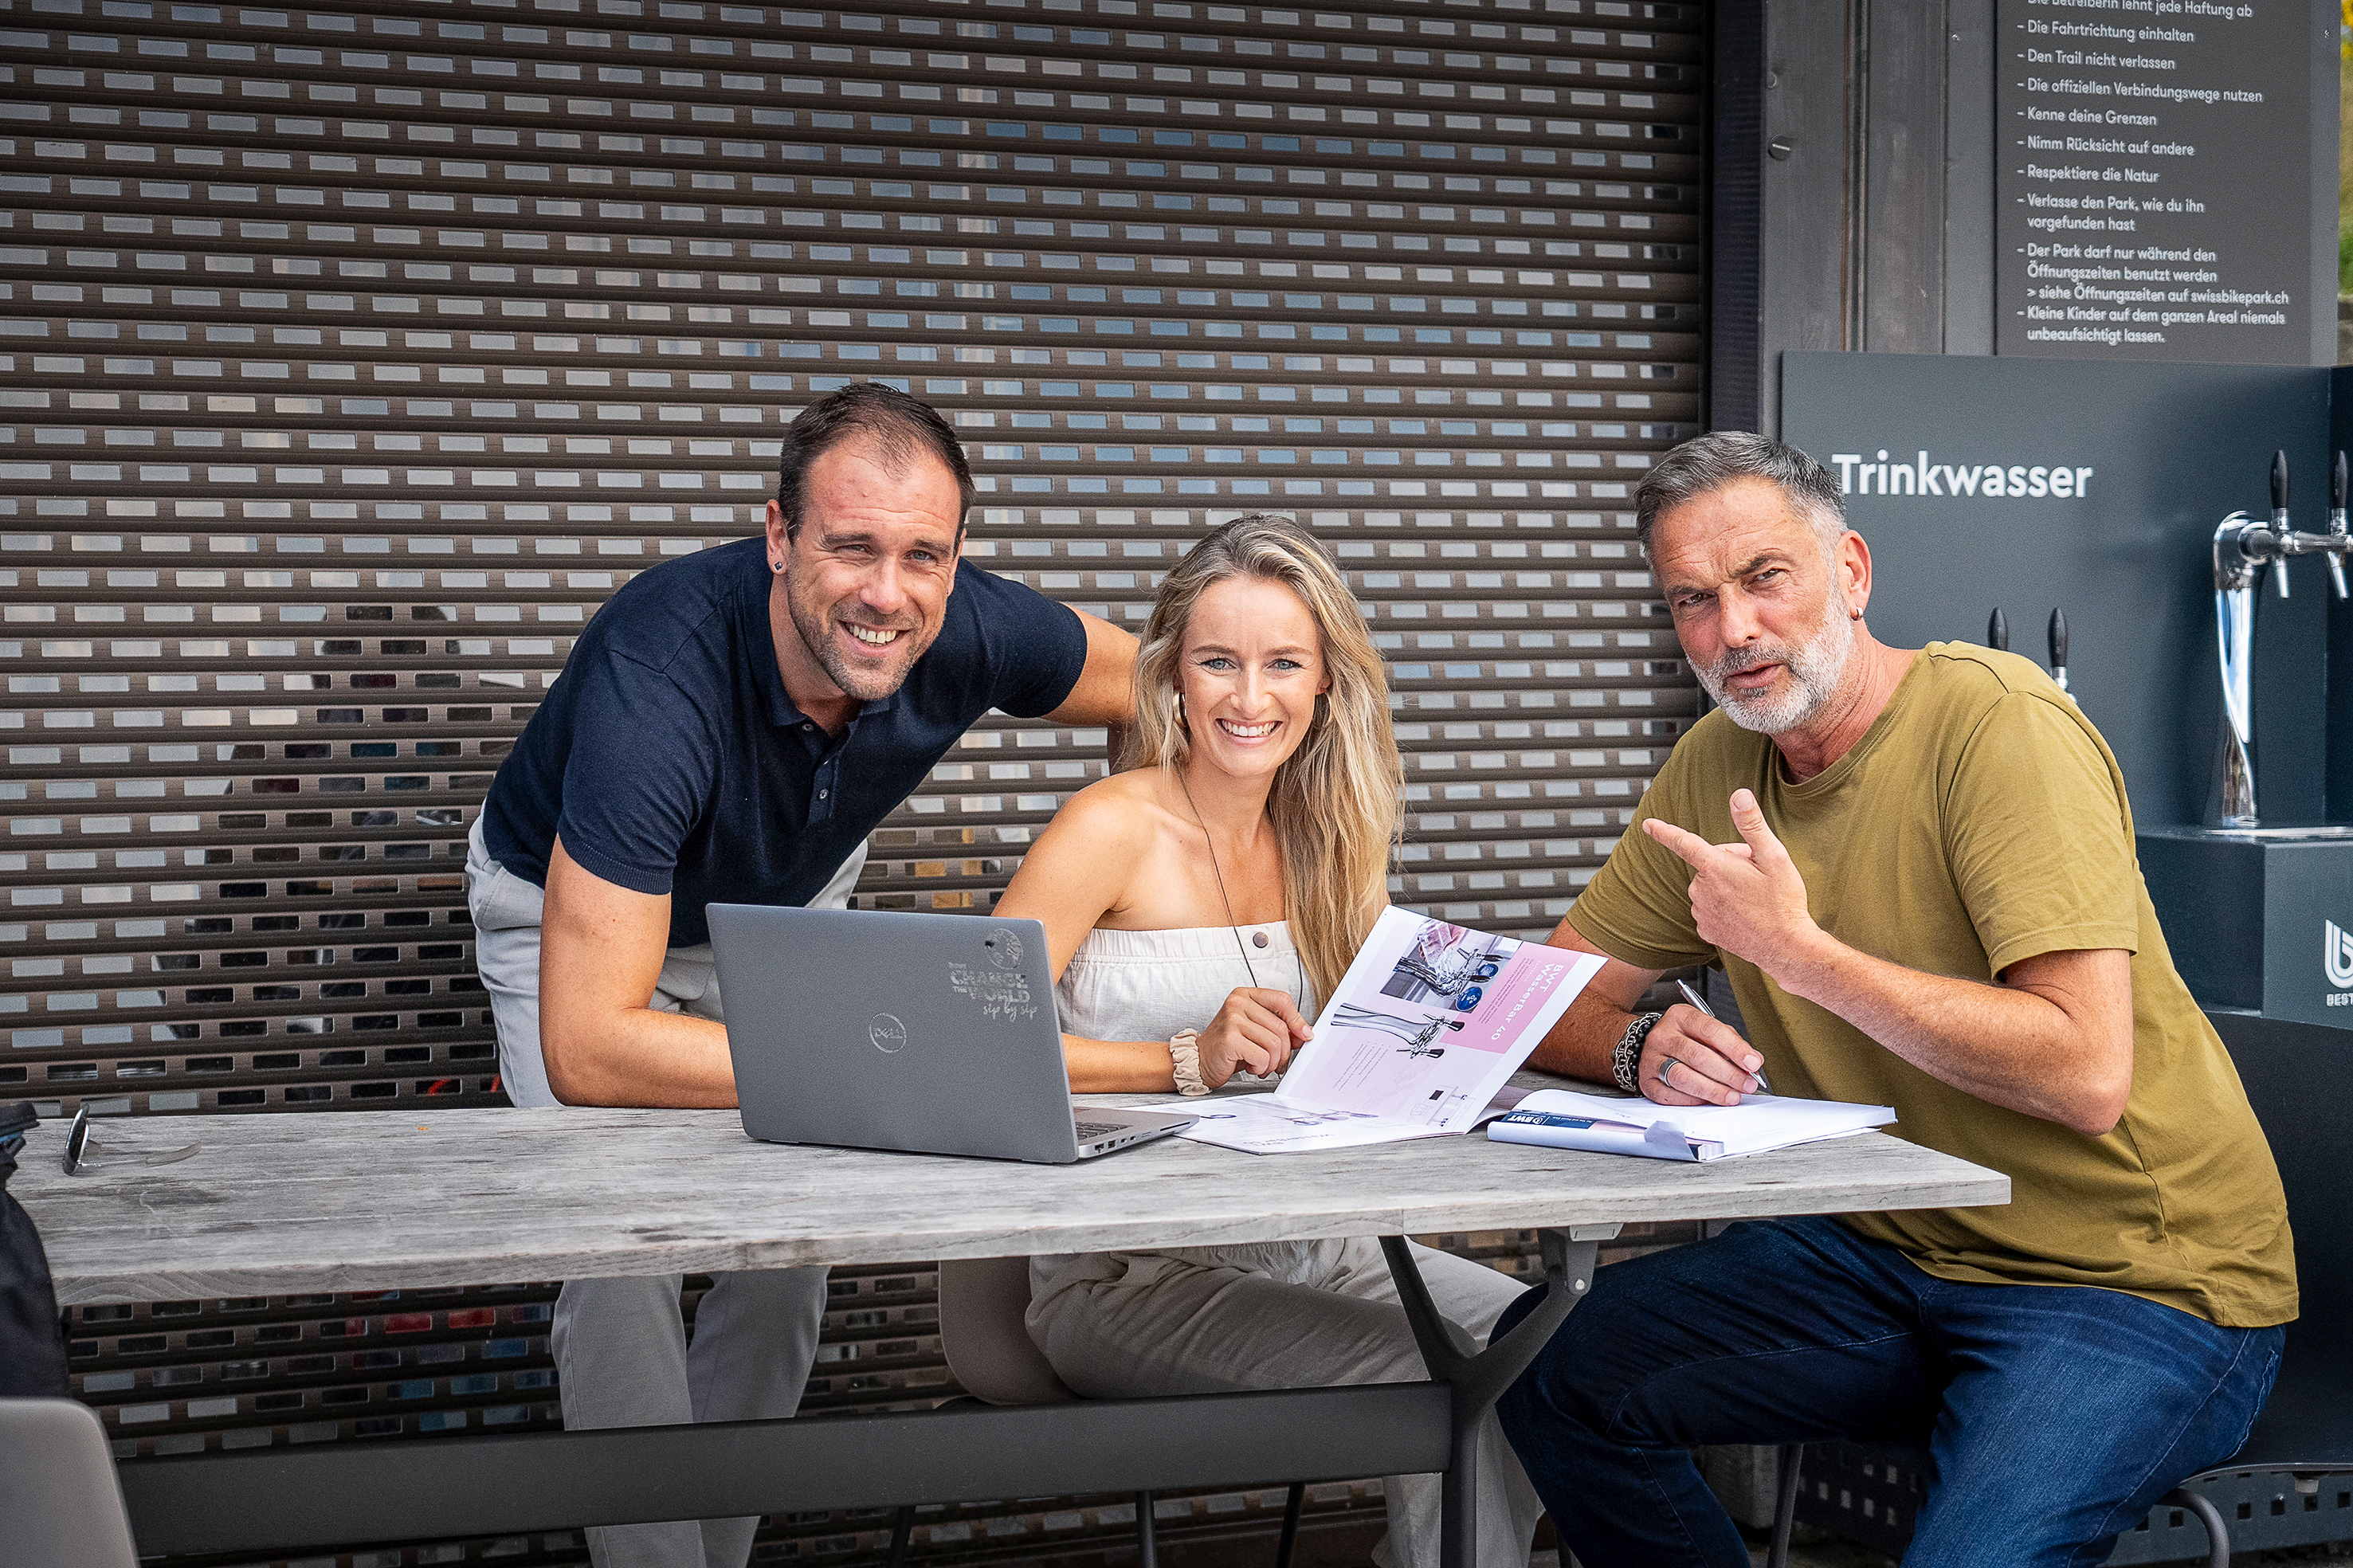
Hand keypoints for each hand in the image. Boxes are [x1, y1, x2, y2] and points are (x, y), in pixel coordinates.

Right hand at [1197, 987, 1313, 1086]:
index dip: (1297, 1019)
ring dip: (1272, 1062)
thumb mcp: (1256, 1031)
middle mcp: (1237, 1003)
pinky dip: (1261, 1067)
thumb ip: (1279, 1028)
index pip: (1282, 1000)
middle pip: (1281, 1027)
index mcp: (1245, 995)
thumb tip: (1305, 1032)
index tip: (1304, 1034)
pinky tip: (1252, 1066)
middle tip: (1277, 1061)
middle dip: (1284, 1051)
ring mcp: (1232, 1019)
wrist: (1200, 1060)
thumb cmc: (1228, 1045)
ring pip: (1274, 1043)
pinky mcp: (1230, 1038)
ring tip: (1262, 1065)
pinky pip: (1262, 1056)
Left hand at [1642, 788, 1825, 978]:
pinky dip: (1725, 909)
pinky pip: (1710, 909)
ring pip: (1710, 888)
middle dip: (1731, 865)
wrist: (1787, 947)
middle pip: (1710, 865)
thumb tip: (1739, 796)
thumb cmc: (1783, 902)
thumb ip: (1752, 824)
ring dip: (1728, 888)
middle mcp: (1701, 889)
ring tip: (1755, 898)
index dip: (1664, 831)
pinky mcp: (1706, 930)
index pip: (1683, 842)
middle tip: (1758, 878)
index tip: (1648, 825)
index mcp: (1715, 867)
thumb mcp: (1774, 856)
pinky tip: (1745, 914)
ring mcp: (1701, 912)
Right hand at [1642, 1003, 1766, 1106]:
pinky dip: (1694, 1100)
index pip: (1710, 1030)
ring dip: (1713, 1090)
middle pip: (1697, 1056)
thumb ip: (1730, 1042)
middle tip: (1747, 1084)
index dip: (1734, 1048)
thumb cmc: (1684, 1038)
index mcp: (1680, 1017)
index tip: (1753, 1063)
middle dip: (1728, 1074)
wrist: (1650, 1046)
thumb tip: (1753, 1061)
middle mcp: (1663, 1036)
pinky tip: (1709, 1100)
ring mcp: (1651, 1059)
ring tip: (1732, 1096)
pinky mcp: (1647, 1082)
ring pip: (1683, 1077)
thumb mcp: (1706, 1029)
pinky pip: (1671, 1095)